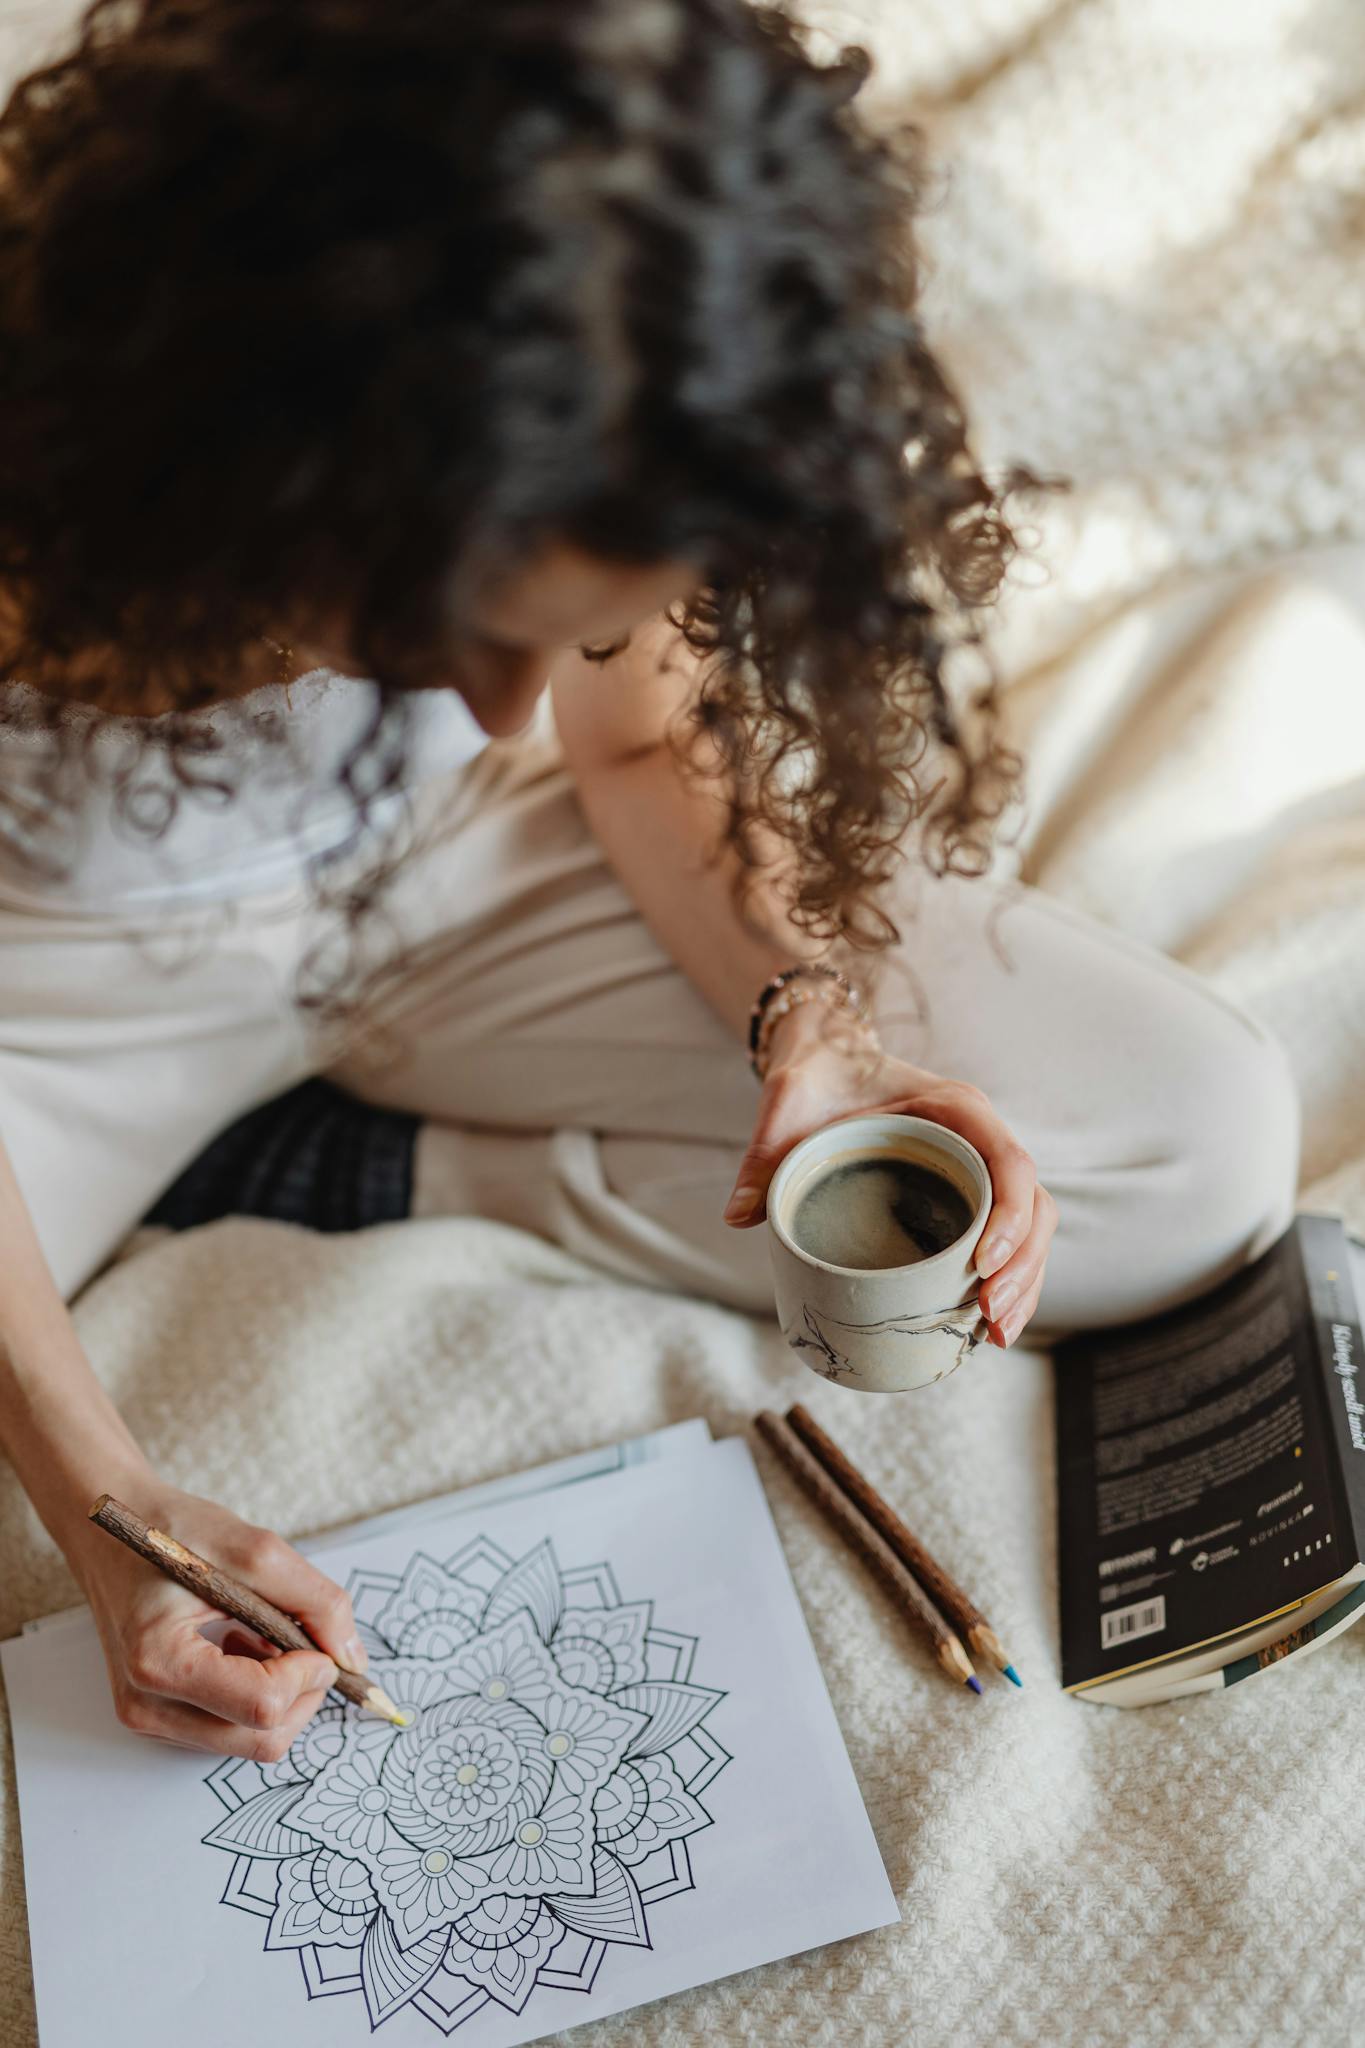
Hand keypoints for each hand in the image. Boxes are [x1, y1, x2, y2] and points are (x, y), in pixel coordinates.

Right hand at [66, 1478, 363, 1759]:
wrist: (111, 1535)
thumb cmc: (174, 1532)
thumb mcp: (256, 1550)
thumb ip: (316, 1602)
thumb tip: (353, 1658)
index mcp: (159, 1661)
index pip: (263, 1705)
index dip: (309, 1674)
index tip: (317, 1636)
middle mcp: (146, 1705)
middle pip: (260, 1739)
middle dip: (301, 1693)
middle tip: (301, 1638)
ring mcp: (146, 1718)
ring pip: (248, 1742)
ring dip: (278, 1694)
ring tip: (261, 1635)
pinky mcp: (155, 1717)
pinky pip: (227, 1730)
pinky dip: (253, 1696)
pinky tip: (242, 1646)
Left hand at [722, 1006, 1056, 1347]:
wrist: (827, 1060)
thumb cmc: (817, 1077)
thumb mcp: (788, 1103)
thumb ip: (765, 1154)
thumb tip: (738, 1216)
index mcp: (955, 1109)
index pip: (1008, 1161)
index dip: (1009, 1216)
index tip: (983, 1265)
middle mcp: (980, 1138)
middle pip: (1032, 1205)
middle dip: (1022, 1267)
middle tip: (989, 1320)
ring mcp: (980, 1169)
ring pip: (1031, 1228)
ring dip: (1024, 1283)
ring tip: (995, 1335)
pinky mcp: (969, 1195)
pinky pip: (1009, 1238)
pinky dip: (1009, 1280)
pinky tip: (988, 1326)